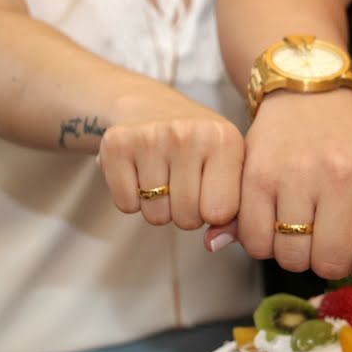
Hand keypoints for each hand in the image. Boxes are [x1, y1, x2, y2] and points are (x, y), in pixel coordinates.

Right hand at [98, 89, 243, 229]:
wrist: (149, 105)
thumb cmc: (198, 147)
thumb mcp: (228, 167)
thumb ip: (235, 214)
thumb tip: (214, 245)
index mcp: (225, 139)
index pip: (221, 214)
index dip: (213, 213)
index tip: (210, 191)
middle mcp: (189, 134)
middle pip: (187, 219)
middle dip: (185, 213)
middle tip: (182, 184)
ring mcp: (150, 137)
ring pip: (155, 216)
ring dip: (158, 207)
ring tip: (162, 177)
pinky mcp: (116, 143)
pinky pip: (126, 205)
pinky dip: (131, 199)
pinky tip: (139, 172)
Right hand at [211, 89, 351, 304]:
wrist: (310, 98)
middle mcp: (340, 174)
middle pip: (330, 264)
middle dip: (328, 260)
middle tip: (326, 233)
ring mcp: (295, 173)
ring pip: (291, 258)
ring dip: (295, 253)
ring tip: (301, 224)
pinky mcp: (256, 174)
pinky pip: (255, 242)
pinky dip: (263, 243)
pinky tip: (274, 220)